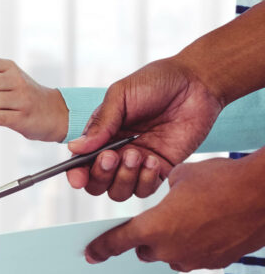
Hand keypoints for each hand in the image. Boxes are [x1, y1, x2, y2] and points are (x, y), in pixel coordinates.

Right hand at [65, 57, 223, 200]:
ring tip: (137, 154)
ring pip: (119, 191)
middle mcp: (117, 152)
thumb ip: (100, 123)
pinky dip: (146, 180)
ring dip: (124, 178)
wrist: (197, 82)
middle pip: (97, 183)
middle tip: (112, 156)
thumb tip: (75, 148)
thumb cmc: (156, 82)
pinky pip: (146, 189)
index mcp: (101, 135)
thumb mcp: (121, 95)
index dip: (76, 174)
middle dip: (101, 175)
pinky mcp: (162, 168)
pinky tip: (153, 159)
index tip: (78, 177)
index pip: (80, 163)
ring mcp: (139, 162)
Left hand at [84, 151, 264, 270]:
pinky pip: (196, 256)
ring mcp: (194, 260)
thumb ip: (165, 190)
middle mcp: (170, 250)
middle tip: (156, 221)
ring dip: (173, 242)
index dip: (101, 248)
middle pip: (145, 250)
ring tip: (190, 219)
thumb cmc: (222, 180)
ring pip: (171, 255)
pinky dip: (196, 244)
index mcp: (154, 228)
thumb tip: (166, 191)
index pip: (118, 242)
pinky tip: (210, 226)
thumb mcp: (183, 176)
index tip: (90, 255)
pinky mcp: (215, 263)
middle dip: (146, 238)